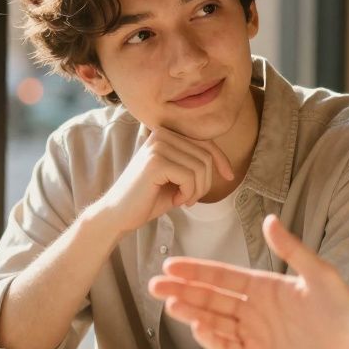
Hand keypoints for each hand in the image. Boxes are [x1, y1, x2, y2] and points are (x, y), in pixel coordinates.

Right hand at [89, 128, 233, 234]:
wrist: (119, 214)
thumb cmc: (149, 198)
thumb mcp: (177, 177)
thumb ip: (194, 164)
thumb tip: (223, 164)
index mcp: (165, 134)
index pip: (204, 142)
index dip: (221, 159)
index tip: (229, 176)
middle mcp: (161, 135)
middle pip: (205, 156)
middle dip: (205, 183)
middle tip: (189, 199)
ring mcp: (158, 146)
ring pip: (200, 167)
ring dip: (196, 190)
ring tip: (181, 200)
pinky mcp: (156, 162)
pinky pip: (190, 177)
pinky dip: (188, 193)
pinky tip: (175, 201)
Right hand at [148, 215, 348, 348]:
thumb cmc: (342, 311)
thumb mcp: (318, 273)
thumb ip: (291, 249)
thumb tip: (269, 219)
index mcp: (263, 285)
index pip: (221, 275)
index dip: (195, 270)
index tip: (170, 265)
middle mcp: (253, 308)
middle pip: (210, 298)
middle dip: (182, 291)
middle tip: (153, 285)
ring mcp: (254, 333)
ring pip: (214, 321)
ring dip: (191, 313)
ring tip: (169, 305)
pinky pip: (228, 348)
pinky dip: (212, 340)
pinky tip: (196, 328)